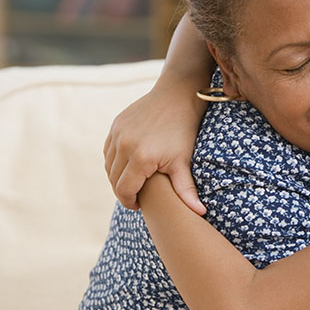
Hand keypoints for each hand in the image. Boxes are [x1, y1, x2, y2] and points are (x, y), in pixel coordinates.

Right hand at [103, 77, 205, 213]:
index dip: (130, 202)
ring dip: (117, 177)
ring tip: (133, 182)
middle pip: (114, 180)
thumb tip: (200, 213)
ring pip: (108, 165)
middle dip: (123, 191)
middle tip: (136, 196)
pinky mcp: (115, 125)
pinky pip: (108, 150)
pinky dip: (114, 161)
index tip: (139, 206)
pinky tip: (128, 165)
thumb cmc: (184, 130)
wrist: (178, 96)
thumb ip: (186, 191)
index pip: (124, 190)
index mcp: (140, 158)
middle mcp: (124, 146)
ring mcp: (117, 133)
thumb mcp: (184, 161)